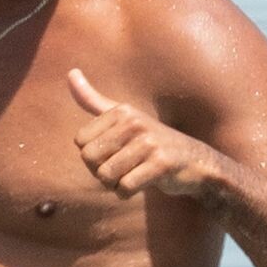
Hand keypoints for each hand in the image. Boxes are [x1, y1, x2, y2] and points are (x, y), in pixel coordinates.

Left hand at [69, 68, 220, 198]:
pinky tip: (141, 184)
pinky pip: (125, 187)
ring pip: (106, 175)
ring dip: (115, 184)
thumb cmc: (152, 142)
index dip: (93, 156)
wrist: (195, 162)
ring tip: (132, 176)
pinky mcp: (161, 164)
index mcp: (122, 111)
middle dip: (101, 172)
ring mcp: (149, 143)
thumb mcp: (124, 117)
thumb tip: (71, 73)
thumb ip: (93, 100)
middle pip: (90, 159)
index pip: (80, 142)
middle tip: (122, 168)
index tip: (114, 153)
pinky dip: (127, 193)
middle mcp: (135, 123)